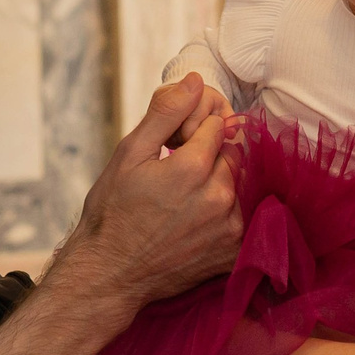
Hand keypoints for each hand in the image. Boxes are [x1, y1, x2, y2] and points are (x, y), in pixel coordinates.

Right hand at [64, 75, 242, 304]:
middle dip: (211, 152)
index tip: (177, 143)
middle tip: (178, 171)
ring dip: (219, 181)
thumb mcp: (129, 154)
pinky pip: (245, 214)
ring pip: (239, 182)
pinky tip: (197, 218)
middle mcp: (219, 196)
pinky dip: (228, 209)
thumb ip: (165, 114)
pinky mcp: (234, 250)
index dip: (197, 128)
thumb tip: (195, 81)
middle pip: (232, 152)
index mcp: (193, 168)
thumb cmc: (113, 212)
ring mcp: (230, 226)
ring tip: (183, 198)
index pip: (218, 124)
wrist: (110, 274)